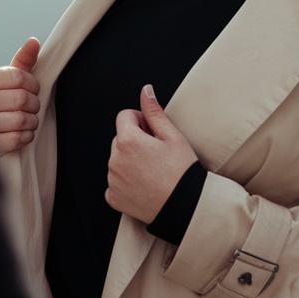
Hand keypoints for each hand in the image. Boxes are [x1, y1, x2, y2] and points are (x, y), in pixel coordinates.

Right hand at [0, 37, 40, 155]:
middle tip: (30, 108)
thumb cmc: (7, 104)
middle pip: (21, 98)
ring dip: (32, 122)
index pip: (19, 76)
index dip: (34, 84)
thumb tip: (33, 40)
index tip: (32, 90)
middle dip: (34, 105)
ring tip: (26, 122)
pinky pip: (17, 139)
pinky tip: (19, 135)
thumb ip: (24, 60)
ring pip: (21, 120)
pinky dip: (25, 137)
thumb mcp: (15, 80)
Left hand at [106, 86, 198, 223]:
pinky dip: (126, 182)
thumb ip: (154, 112)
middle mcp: (115, 160)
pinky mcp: (113, 198)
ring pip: (118, 160)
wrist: (185, 207)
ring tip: (153, 171)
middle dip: (135, 141)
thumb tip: (145, 91)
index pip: (124, 117)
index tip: (154, 132)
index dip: (141, 121)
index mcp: (128, 141)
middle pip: (120, 139)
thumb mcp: (173, 136)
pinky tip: (145, 185)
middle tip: (157, 153)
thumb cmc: (182, 171)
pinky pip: (115, 182)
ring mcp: (112, 181)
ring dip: (130, 161)